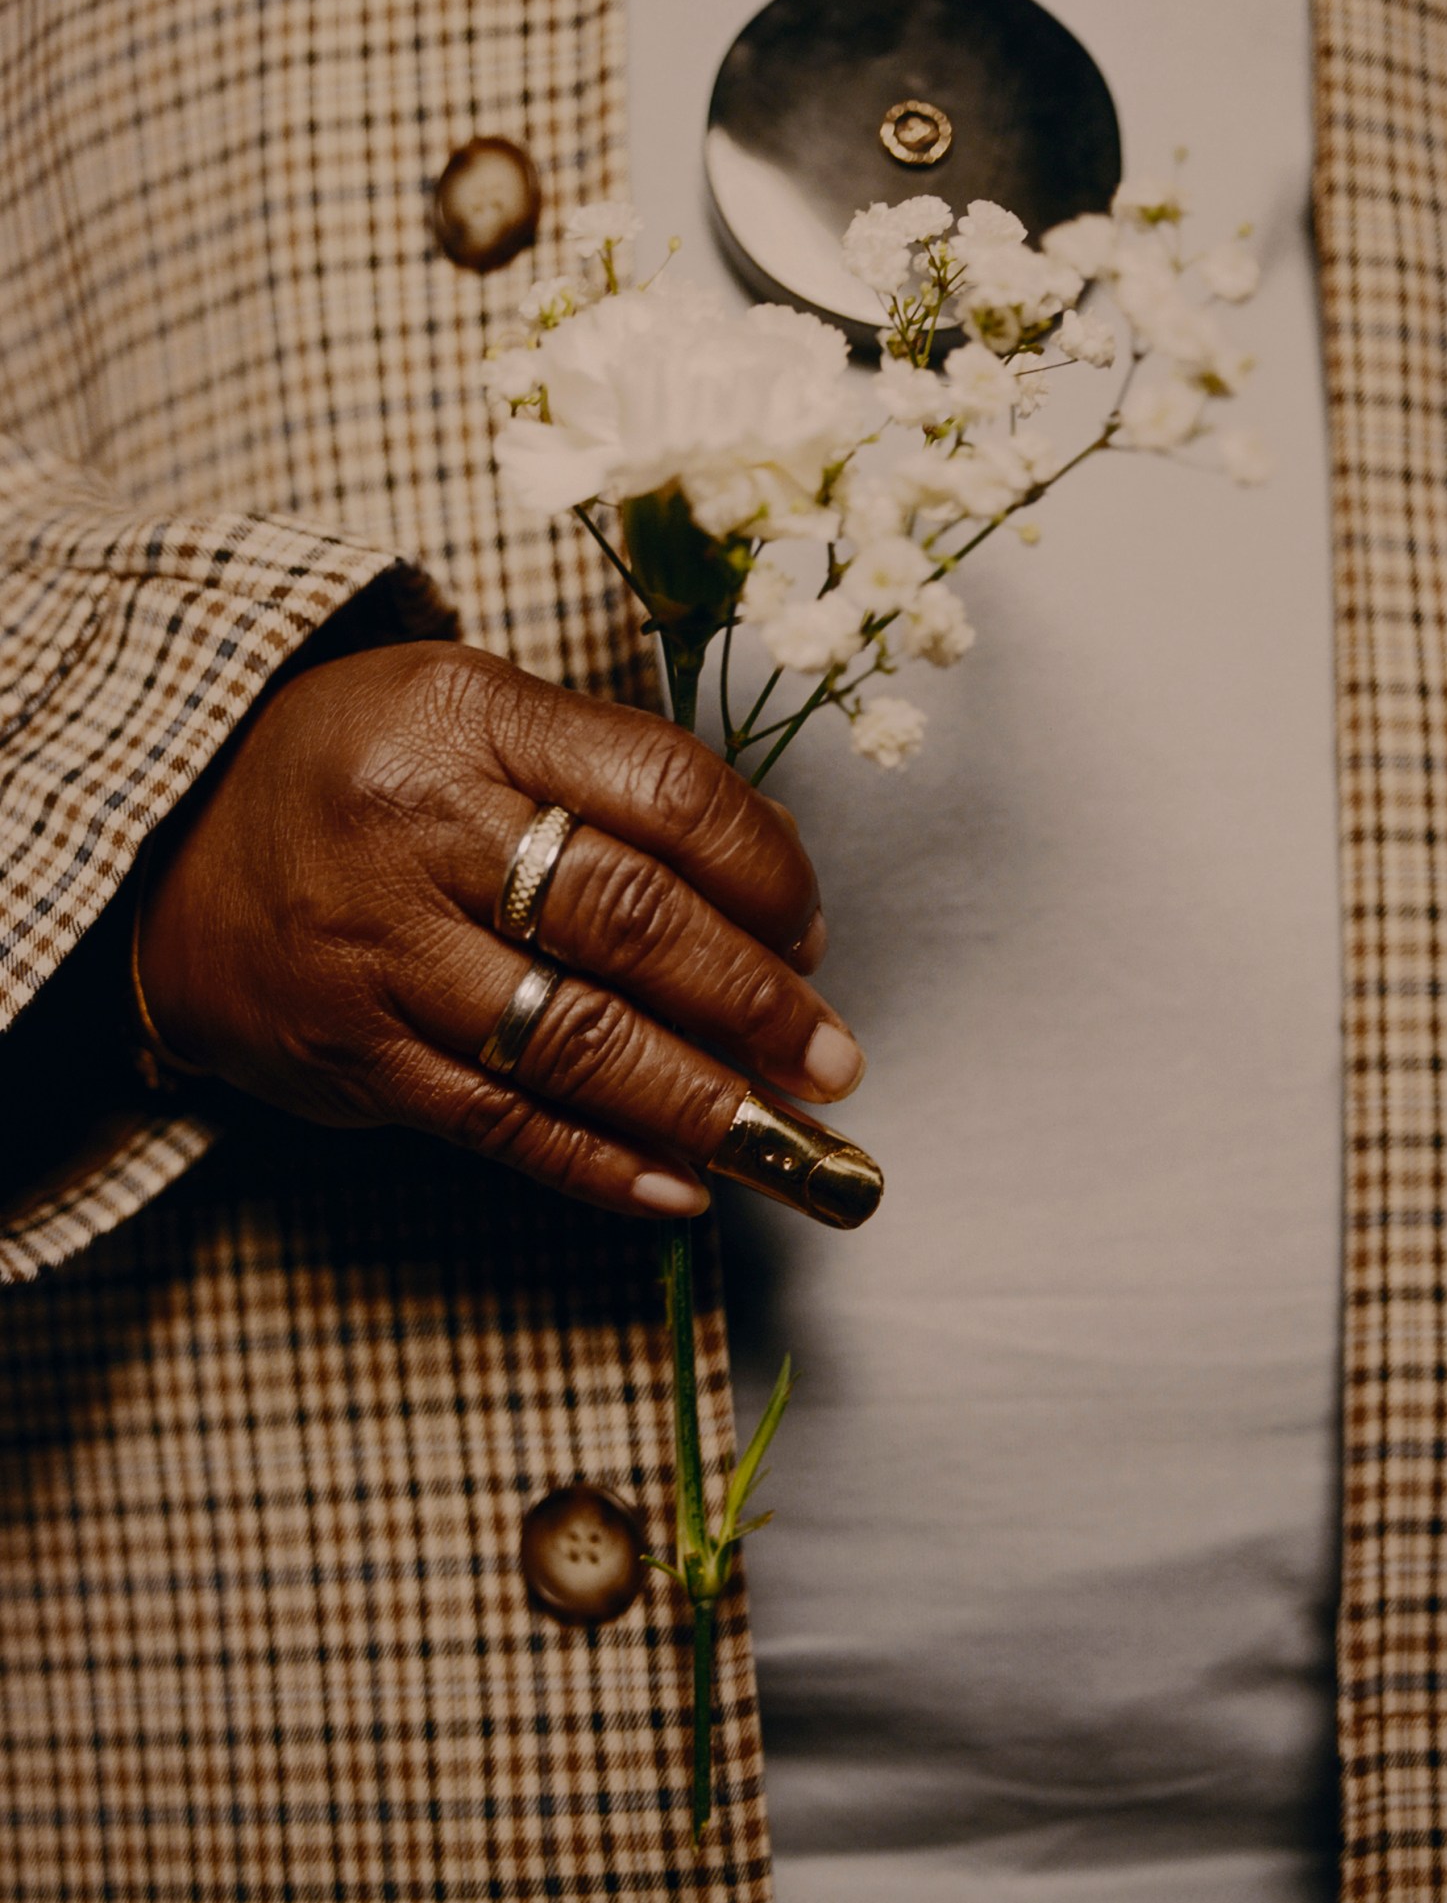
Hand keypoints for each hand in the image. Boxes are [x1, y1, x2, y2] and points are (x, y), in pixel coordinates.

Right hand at [137, 639, 859, 1216]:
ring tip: (780, 1142)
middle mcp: (420, 825)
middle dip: (754, 1003)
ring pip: (571, 1038)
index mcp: (469, 714)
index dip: (765, 872)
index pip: (665, 791)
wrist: (158, 838)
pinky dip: (598, 1165)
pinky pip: (496, 1121)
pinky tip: (679, 1189)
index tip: (811, 933)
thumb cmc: (357, 768)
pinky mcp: (348, 1052)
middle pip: (629, 918)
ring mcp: (377, 948)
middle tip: (832, 1060)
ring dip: (696, 1101)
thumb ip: (616, 781)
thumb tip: (777, 898)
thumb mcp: (472, 713)